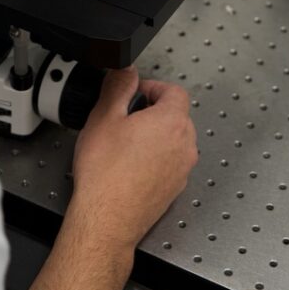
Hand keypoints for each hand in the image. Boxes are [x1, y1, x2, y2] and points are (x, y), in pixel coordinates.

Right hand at [22, 72, 197, 289]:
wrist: (107, 219)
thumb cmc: (105, 173)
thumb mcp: (104, 116)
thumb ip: (119, 86)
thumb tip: (127, 70)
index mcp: (171, 122)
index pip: (175, 90)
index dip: (152, 87)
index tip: (133, 94)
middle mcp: (184, 145)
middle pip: (177, 114)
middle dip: (153, 110)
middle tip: (125, 116)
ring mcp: (182, 170)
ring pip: (174, 139)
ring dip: (155, 135)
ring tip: (125, 142)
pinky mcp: (174, 189)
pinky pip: (170, 162)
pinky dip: (155, 158)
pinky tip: (129, 165)